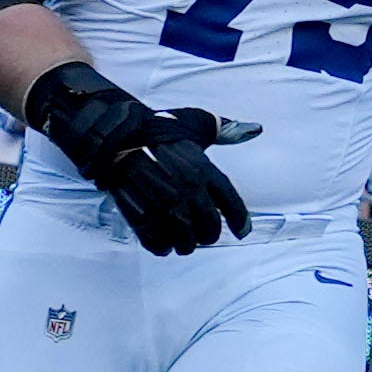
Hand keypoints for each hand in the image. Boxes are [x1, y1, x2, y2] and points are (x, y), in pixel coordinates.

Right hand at [26, 63, 258, 256]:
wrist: (117, 137)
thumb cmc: (158, 130)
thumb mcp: (198, 124)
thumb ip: (227, 130)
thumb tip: (254, 129)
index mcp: (203, 170)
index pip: (230, 202)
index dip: (240, 220)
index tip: (243, 231)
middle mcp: (187, 190)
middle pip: (209, 226)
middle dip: (209, 235)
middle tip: (206, 236)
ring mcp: (164, 205)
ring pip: (184, 239)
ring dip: (186, 245)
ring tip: (185, 244)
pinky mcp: (140, 215)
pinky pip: (156, 241)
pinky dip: (162, 247)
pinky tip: (164, 245)